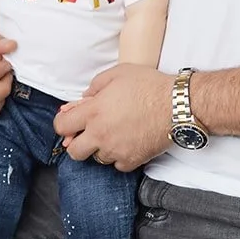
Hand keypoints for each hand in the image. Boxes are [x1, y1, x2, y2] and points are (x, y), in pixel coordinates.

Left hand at [53, 64, 174, 170]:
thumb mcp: (118, 73)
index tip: (71, 121)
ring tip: (116, 134)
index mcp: (93, 112)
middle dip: (78, 142)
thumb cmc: (150, 85)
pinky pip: (117, 165)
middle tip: (90, 133)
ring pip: (97, 158)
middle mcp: (100, 134)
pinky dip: (120, 157)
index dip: (64, 123)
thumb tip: (85, 99)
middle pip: (74, 152)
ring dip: (101, 148)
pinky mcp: (132, 160)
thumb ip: (96, 86)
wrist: (177, 104)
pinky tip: (128, 143)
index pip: (62, 126)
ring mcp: (115, 150)